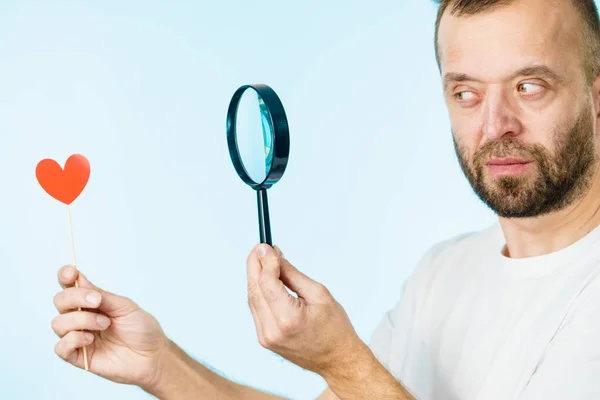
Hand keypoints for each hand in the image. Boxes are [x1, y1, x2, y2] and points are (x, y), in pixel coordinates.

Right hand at [51, 265, 168, 388]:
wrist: (152, 354)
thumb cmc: (141, 329)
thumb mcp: (124, 306)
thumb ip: (101, 295)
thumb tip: (79, 280)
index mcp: (92, 302)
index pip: (70, 286)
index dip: (65, 276)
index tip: (71, 273)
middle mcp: (81, 317)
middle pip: (60, 301)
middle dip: (76, 298)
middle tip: (97, 301)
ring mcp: (78, 336)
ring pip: (58, 323)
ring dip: (82, 321)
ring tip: (105, 324)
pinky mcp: (78, 356)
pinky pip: (60, 347)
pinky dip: (74, 340)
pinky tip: (91, 339)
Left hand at [246, 244, 362, 376]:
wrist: (338, 360)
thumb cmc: (335, 327)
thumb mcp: (319, 293)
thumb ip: (292, 274)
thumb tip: (274, 256)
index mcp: (288, 319)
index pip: (266, 283)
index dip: (265, 261)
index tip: (266, 246)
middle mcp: (272, 330)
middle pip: (254, 290)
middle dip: (254, 266)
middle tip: (259, 248)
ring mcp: (266, 338)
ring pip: (252, 300)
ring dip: (255, 278)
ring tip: (263, 260)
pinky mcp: (265, 340)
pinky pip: (256, 310)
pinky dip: (259, 292)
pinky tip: (265, 280)